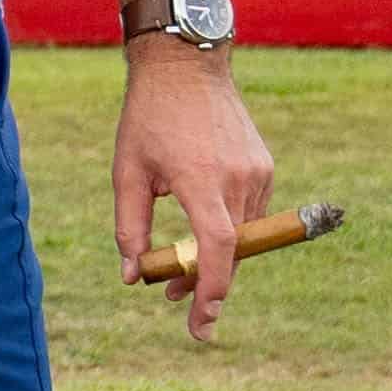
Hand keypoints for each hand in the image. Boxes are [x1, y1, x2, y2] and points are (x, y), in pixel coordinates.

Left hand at [113, 43, 275, 342]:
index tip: (200, 324)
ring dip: (216, 257)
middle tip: (174, 299)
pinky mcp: (265, 167)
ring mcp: (258, 173)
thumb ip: (129, 227)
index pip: (218, 248)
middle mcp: (238, 178)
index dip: (210, 290)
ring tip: (179, 266)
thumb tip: (133, 276)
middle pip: (232, 252)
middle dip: (205, 282)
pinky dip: (228, 231)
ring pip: (244, 236)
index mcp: (201, 179)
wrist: (186, 67)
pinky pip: (251, 214)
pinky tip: (201, 226)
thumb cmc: (148, 119)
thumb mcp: (126, 172)